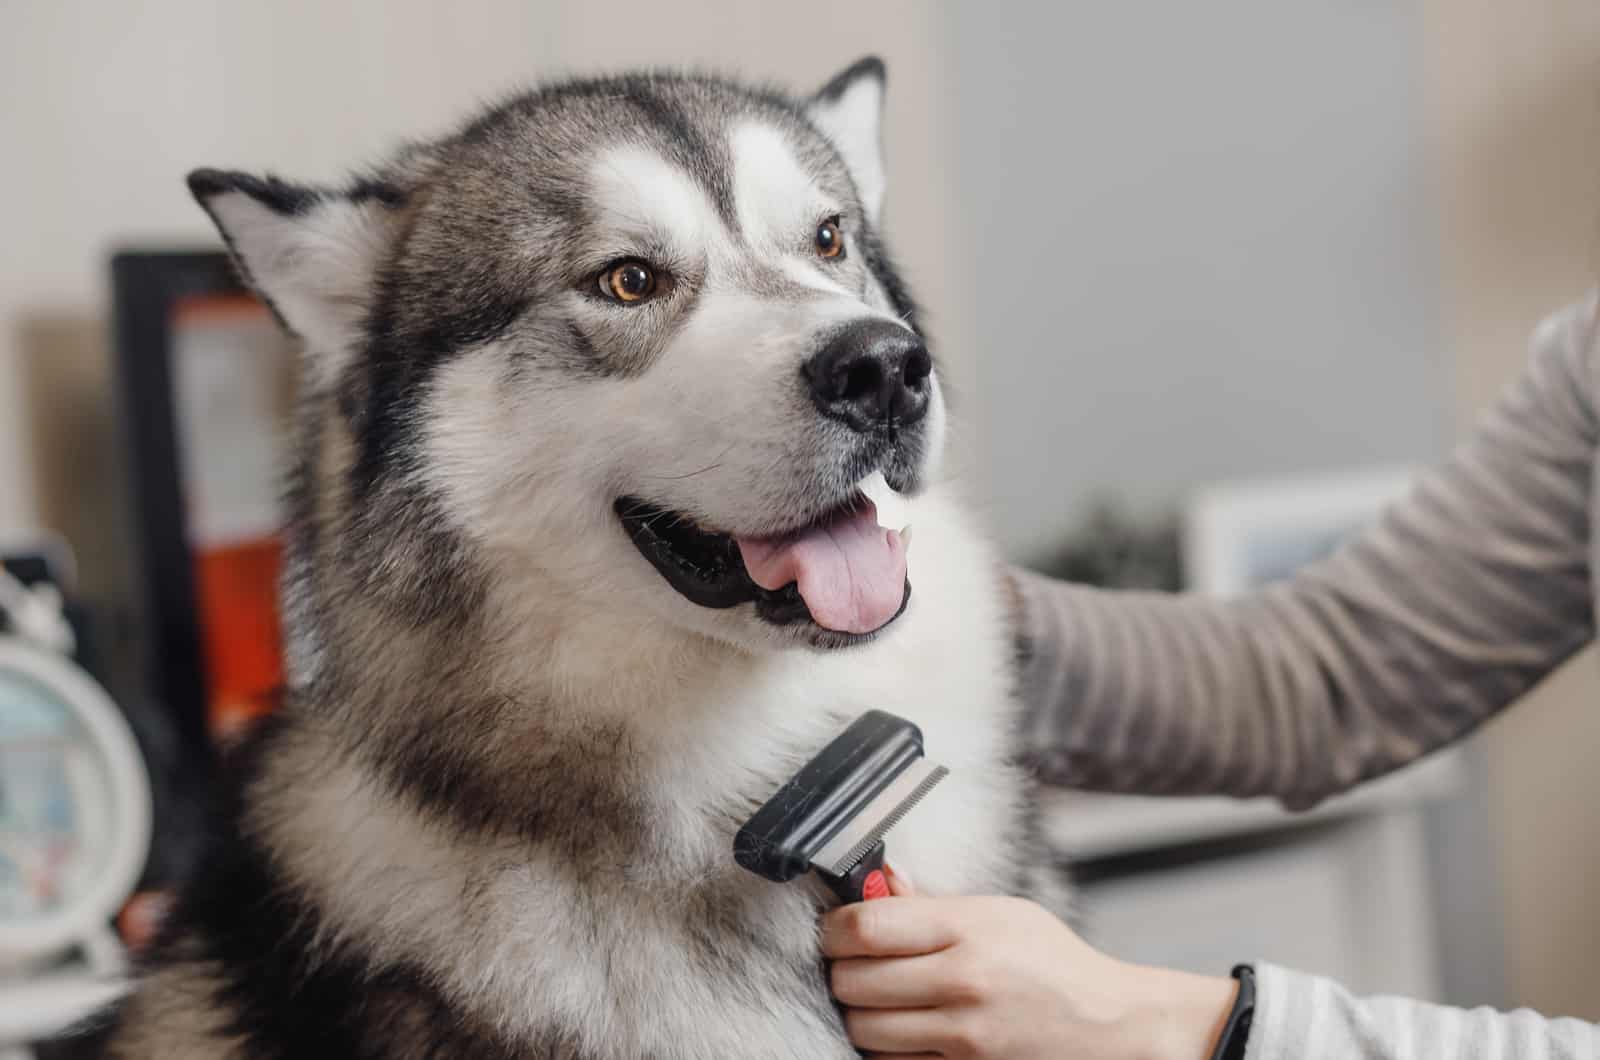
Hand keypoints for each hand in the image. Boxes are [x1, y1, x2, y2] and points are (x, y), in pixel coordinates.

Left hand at [820, 870, 1235, 1059]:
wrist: (1113, 1026)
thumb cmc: (1056, 964)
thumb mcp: (1001, 913)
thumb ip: (933, 904)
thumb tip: (881, 883)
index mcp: (968, 928)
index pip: (864, 927)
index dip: (833, 929)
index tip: (836, 931)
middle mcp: (962, 979)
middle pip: (851, 980)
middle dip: (843, 972)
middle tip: (855, 964)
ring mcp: (963, 1033)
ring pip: (863, 1027)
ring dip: (860, 1013)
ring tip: (880, 997)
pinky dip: (889, 1046)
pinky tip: (907, 1027)